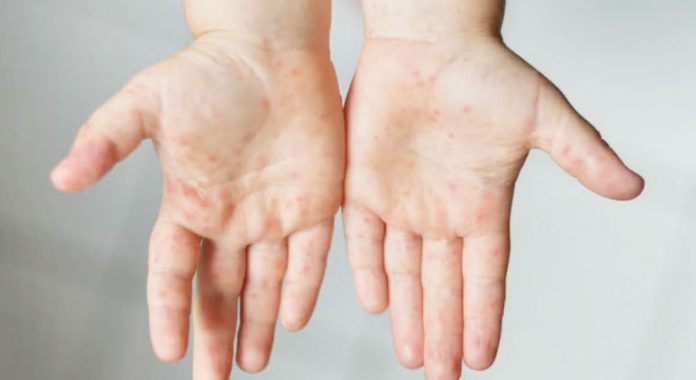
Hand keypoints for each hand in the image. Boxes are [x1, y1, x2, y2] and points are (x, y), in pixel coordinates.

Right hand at [51, 32, 343, 378]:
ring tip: (252, 362)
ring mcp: (273, 213)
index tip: (168, 350)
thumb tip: (61, 179)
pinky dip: (301, 287)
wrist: (269, 50)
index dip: (168, 310)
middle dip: (214, 335)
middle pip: (218, 289)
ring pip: (264, 283)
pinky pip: (309, 256)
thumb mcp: (148, 102)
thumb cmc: (208, 72)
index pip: (172, 270)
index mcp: (189, 203)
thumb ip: (106, 139)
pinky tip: (292, 319)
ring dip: (258, 324)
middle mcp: (230, 218)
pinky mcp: (313, 202)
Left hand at [344, 35, 642, 378]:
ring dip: (409, 315)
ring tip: (415, 357)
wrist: (427, 41)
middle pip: (443, 286)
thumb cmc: (485, 71)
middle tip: (442, 376)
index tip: (481, 358)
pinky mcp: (364, 184)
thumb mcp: (542, 116)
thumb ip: (582, 154)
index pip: (486, 276)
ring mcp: (401, 201)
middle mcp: (441, 211)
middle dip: (443, 331)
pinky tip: (378, 304)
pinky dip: (368, 271)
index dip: (484, 316)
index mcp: (482, 204)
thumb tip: (632, 188)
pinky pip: (364, 238)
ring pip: (404, 272)